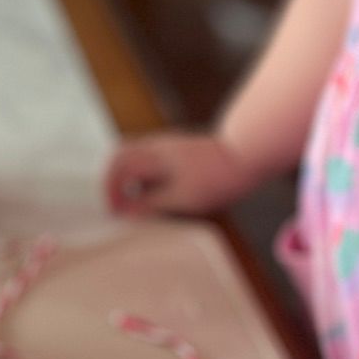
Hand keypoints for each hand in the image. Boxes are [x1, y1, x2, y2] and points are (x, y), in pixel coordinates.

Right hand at [103, 131, 254, 217]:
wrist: (248, 153)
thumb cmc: (218, 178)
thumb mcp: (183, 199)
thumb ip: (151, 204)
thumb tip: (126, 213)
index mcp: (154, 156)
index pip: (118, 166)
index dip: (109, 189)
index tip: (115, 212)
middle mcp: (157, 146)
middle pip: (121, 156)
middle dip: (114, 181)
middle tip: (118, 205)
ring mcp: (168, 145)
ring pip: (136, 157)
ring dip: (130, 179)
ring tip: (137, 203)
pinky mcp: (178, 149)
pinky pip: (151, 160)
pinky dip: (146, 176)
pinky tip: (157, 193)